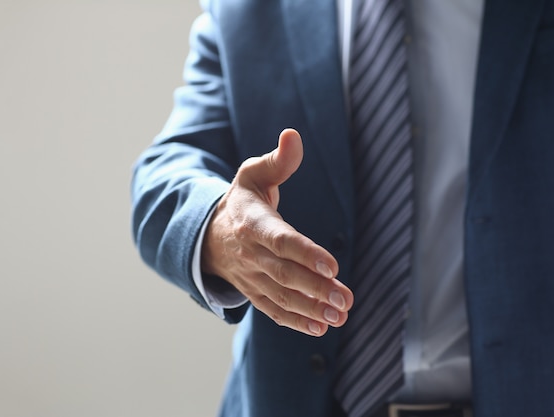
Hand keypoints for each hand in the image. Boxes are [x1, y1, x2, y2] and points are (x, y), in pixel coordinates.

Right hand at [202, 128, 353, 335]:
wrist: (209, 235)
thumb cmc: (242, 201)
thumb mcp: (253, 175)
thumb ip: (278, 160)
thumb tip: (293, 135)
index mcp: (251, 222)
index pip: (280, 240)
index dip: (305, 253)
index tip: (333, 265)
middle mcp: (250, 253)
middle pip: (283, 274)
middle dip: (314, 288)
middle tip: (344, 299)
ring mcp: (250, 276)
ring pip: (280, 296)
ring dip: (310, 308)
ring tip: (340, 316)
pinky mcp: (253, 292)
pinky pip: (272, 310)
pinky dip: (295, 321)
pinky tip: (320, 328)